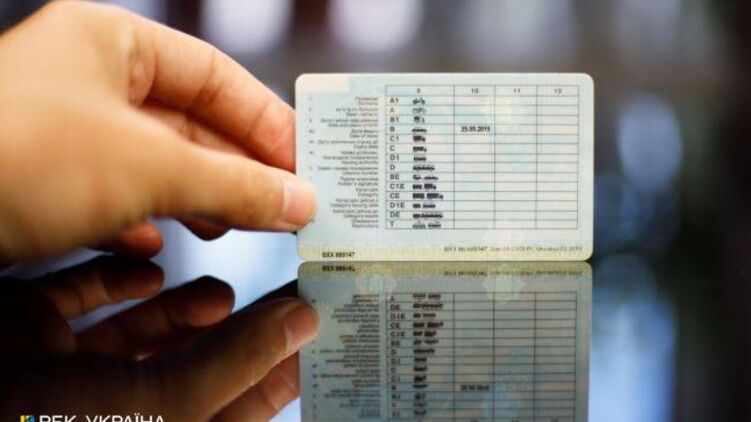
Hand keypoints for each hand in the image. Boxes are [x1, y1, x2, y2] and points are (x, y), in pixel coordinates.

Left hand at [0, 1, 315, 262]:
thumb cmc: (15, 157)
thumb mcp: (148, 167)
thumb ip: (234, 183)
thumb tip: (299, 200)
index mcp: (109, 46)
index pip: (214, 77)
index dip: (266, 120)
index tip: (304, 162)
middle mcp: (86, 83)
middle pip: (189, 123)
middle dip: (237, 168)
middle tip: (285, 204)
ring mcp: (62, 135)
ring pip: (154, 164)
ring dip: (199, 198)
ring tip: (237, 225)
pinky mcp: (41, 184)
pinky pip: (112, 198)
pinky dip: (144, 223)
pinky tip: (157, 245)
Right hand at [0, 255, 317, 421]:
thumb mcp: (156, 405)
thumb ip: (232, 365)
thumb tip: (302, 328)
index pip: (235, 410)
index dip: (279, 371)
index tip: (314, 329)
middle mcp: (109, 410)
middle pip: (193, 367)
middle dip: (234, 331)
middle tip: (277, 292)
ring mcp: (63, 376)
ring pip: (138, 336)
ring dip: (180, 309)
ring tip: (217, 292)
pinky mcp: (26, 335)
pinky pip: (79, 306)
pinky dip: (113, 283)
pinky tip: (146, 270)